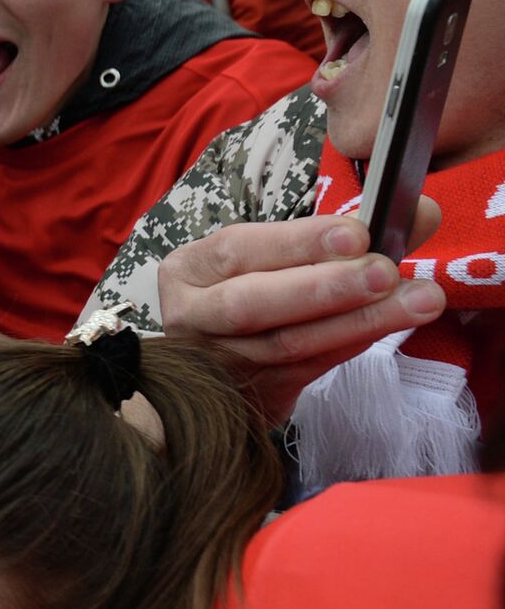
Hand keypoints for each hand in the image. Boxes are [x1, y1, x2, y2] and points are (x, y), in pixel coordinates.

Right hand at [154, 204, 445, 421]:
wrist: (220, 357)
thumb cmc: (252, 289)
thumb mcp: (273, 256)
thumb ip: (341, 234)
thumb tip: (419, 212)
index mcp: (189, 270)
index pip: (237, 250)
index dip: (296, 242)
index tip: (357, 234)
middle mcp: (192, 317)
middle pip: (250, 305)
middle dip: (323, 288)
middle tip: (386, 273)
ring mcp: (218, 362)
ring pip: (286, 344)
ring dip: (355, 322)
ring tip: (416, 302)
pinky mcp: (252, 396)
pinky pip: (307, 370)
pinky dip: (350, 344)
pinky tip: (387, 325)